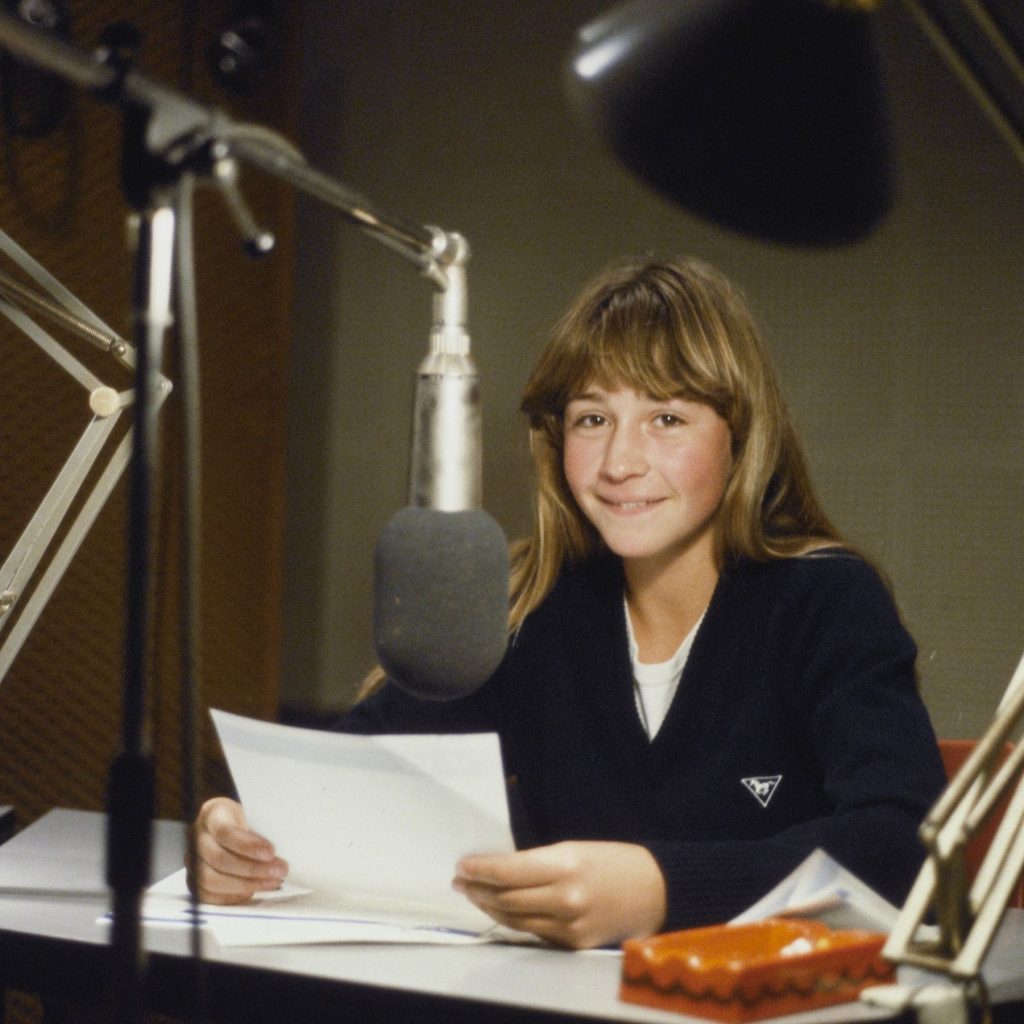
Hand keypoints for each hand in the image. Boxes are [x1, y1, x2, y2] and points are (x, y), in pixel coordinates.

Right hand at [187, 796, 287, 903]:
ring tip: (272, 882)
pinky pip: (207, 895)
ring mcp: (192, 860)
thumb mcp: (253, 813)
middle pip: (218, 858)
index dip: (248, 845)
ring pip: (211, 880)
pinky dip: (232, 896)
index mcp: (212, 814)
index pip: (224, 831)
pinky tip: (253, 892)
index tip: (271, 852)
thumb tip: (278, 855)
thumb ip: (261, 830)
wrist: (227, 823)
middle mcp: (197, 837)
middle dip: (252, 868)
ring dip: (245, 884)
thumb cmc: (245, 818)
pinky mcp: (193, 879)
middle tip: (279, 870)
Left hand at [452, 840, 665, 949]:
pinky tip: (502, 911)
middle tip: (461, 880)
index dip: (481, 869)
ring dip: (490, 907)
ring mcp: (569, 926)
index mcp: (565, 865)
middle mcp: (565, 898)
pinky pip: (535, 934)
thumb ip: (539, 862)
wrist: (657, 891)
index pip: (509, 871)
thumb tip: (501, 870)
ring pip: (516, 920)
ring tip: (473, 895)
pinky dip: (514, 921)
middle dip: (478, 889)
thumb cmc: (614, 862)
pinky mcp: (574, 945)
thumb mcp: (575, 850)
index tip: (463, 865)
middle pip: (507, 898)